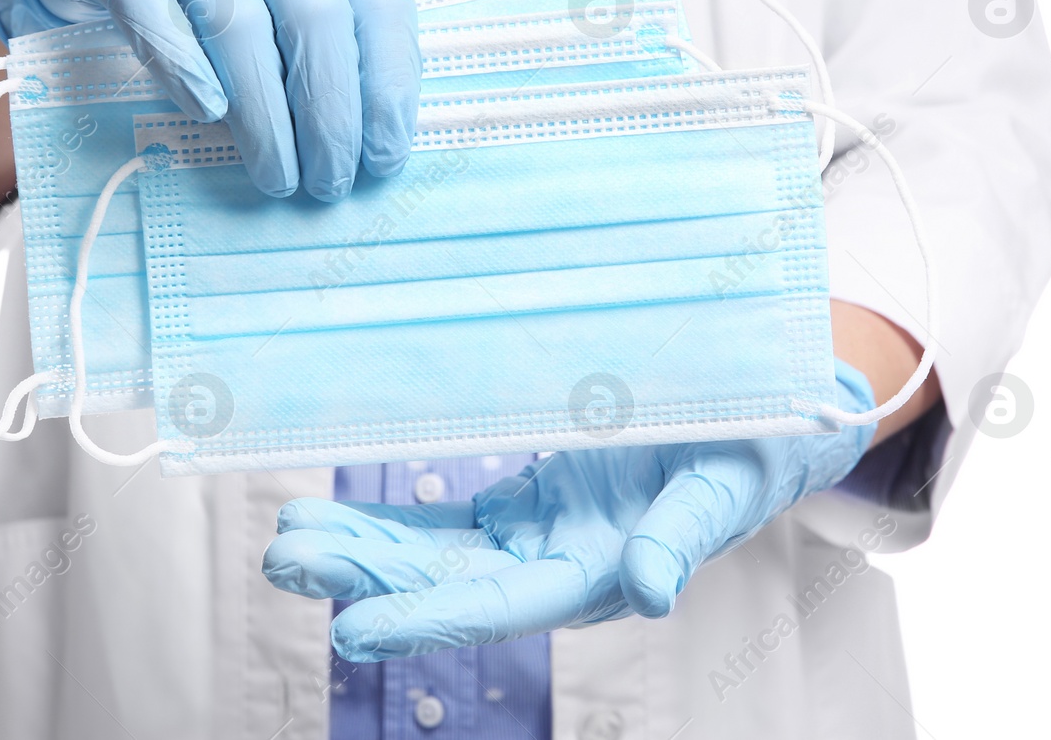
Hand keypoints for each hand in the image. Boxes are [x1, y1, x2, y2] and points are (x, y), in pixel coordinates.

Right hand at [0, 0, 419, 200]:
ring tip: (277, 176)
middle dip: (330, 116)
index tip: (386, 157)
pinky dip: (185, 69)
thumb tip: (370, 143)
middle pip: (317, 18)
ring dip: (265, 117)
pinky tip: (209, 115)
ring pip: (240, 23)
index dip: (390, 87)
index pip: (381, 1)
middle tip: (330, 182)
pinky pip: (154, 13)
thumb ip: (325, 41)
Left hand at [262, 361, 874, 661]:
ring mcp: (539, 537)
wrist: (764, 423)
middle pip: (446, 584)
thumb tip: (649, 591)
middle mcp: (558, 567)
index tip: (352, 627)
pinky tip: (336, 515)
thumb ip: (684, 536)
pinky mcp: (531, 505)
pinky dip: (394, 521)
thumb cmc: (754, 448)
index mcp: (602, 574)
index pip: (498, 607)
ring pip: (436, 556)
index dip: (425, 618)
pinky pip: (450, 519)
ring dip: (364, 552)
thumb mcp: (726, 482)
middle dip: (366, 578)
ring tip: (289, 543)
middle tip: (286, 563)